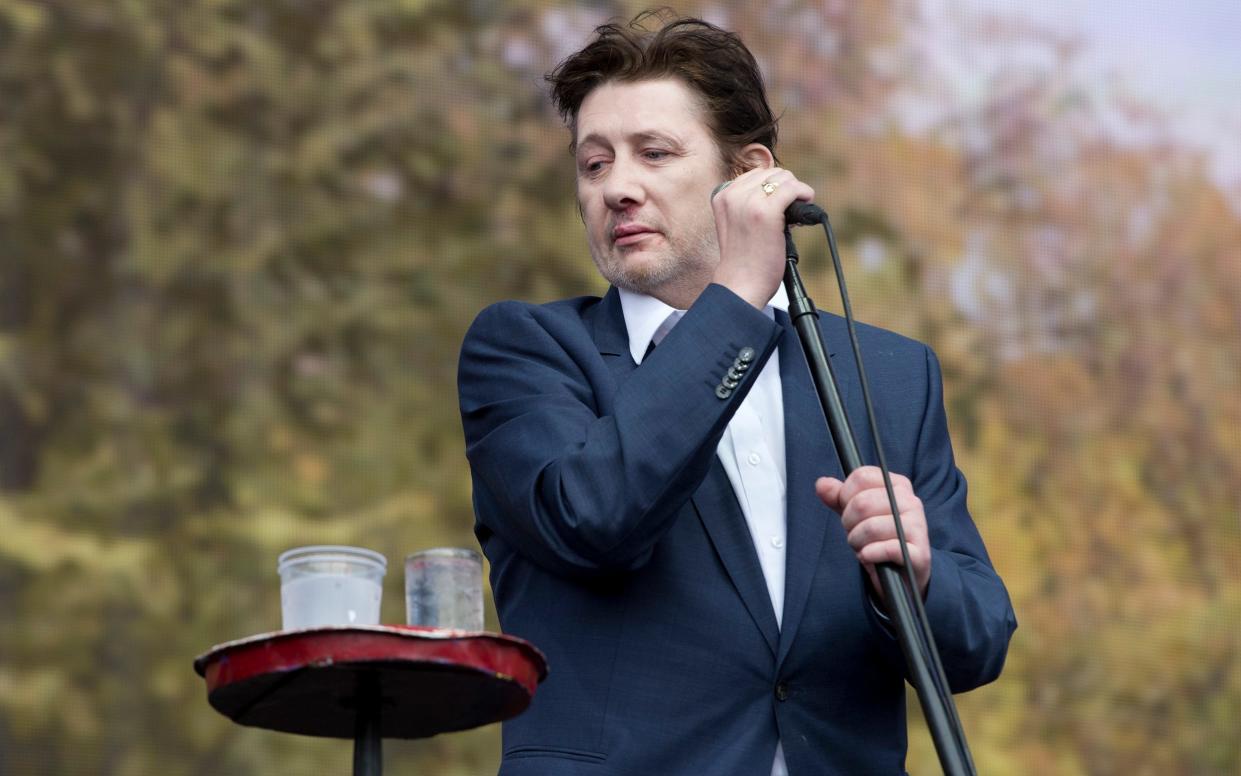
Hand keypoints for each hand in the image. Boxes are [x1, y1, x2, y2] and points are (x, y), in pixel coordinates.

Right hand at [710, 166, 814, 308]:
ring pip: (784, 178)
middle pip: (772, 173)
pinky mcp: (766, 212)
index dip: (773, 188)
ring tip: (795, 214)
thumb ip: (748, 204)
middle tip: (789, 212)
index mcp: (722, 195)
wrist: (740, 285)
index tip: (779, 207)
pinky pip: (793, 189)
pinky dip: (804, 195)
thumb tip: (782, 189)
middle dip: (786, 189)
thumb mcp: (737, 224)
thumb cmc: (743, 261)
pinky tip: (805, 209)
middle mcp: (733, 195)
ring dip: (796, 192)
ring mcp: (749, 202)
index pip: (757, 174)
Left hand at [816, 467, 930, 602]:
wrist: (902, 573)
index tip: (846, 508)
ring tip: (861, 547)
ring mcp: (917, 526)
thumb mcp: (855, 515)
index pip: (862, 476)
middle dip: (848, 522)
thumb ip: (838, 498)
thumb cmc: (877, 538)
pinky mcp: (919, 553)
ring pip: (871, 527)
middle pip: (862, 502)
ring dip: (857, 541)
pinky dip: (870, 555)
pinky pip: (887, 548)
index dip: (845, 495)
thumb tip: (821, 484)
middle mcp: (911, 501)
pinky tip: (868, 556)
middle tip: (853, 533)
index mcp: (897, 485)